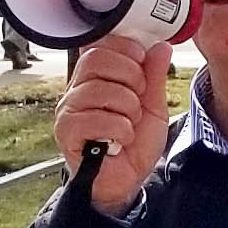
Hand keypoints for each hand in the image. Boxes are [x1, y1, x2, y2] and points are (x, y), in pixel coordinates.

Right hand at [55, 35, 173, 215]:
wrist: (126, 182)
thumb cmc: (133, 146)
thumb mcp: (153, 107)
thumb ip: (155, 76)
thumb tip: (161, 46)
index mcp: (95, 78)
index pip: (100, 45)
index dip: (126, 50)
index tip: (142, 65)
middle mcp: (77, 90)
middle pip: (96, 59)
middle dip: (129, 76)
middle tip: (138, 99)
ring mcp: (68, 110)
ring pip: (99, 90)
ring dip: (127, 108)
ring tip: (129, 125)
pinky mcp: (66, 132)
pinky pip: (95, 119)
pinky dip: (119, 130)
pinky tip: (120, 141)